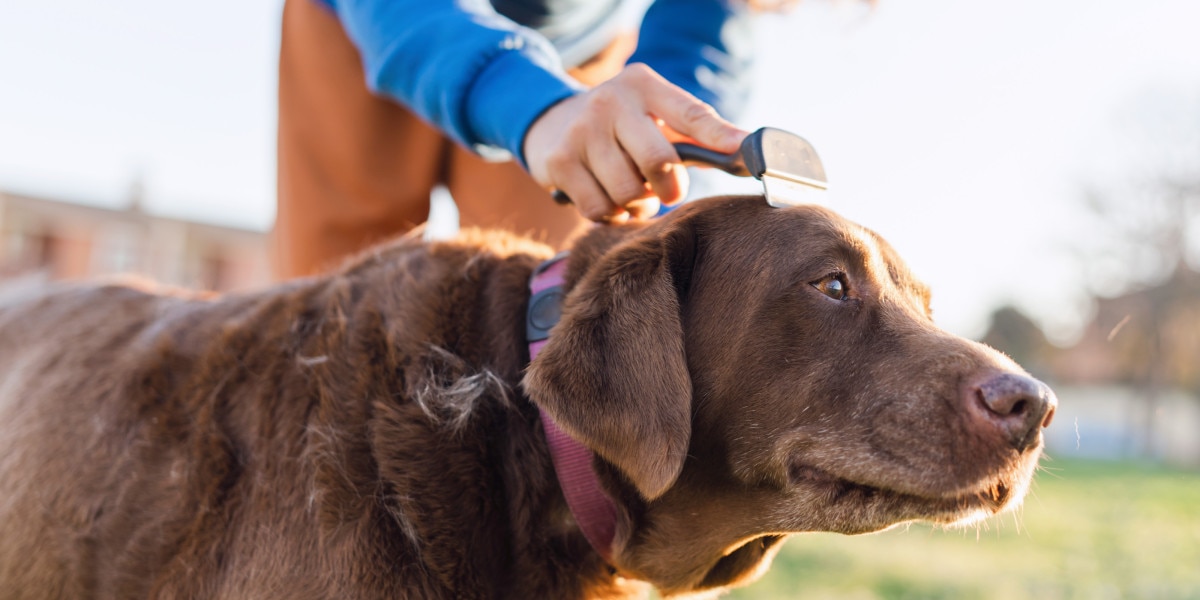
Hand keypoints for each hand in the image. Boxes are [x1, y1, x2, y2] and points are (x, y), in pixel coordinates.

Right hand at [523, 64, 748, 222]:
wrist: (551, 121)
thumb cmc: (621, 125)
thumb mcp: (655, 115)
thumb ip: (696, 133)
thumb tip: (744, 152)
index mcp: (643, 85)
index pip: (691, 113)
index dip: (719, 136)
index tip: (743, 152)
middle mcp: (610, 102)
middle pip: (658, 161)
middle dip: (670, 188)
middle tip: (668, 193)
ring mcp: (581, 131)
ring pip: (628, 193)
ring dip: (637, 205)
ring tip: (632, 193)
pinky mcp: (559, 161)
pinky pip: (599, 209)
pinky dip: (611, 215)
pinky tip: (608, 198)